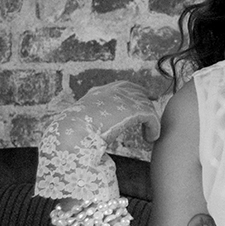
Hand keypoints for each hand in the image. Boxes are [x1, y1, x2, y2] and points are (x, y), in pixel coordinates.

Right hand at [35, 81, 161, 200]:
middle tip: (151, 114)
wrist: (71, 136)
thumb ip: (93, 122)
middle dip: (145, 101)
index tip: (141, 102)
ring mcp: (122, 99)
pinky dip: (153, 127)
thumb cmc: (72, 136)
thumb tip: (95, 137)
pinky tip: (150, 138)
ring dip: (150, 121)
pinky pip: (150, 116)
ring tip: (149, 136)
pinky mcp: (133, 109)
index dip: (133, 93)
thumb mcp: (82, 124)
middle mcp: (111, 92)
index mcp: (97, 94)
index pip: (121, 86)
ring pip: (145, 104)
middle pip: (136, 91)